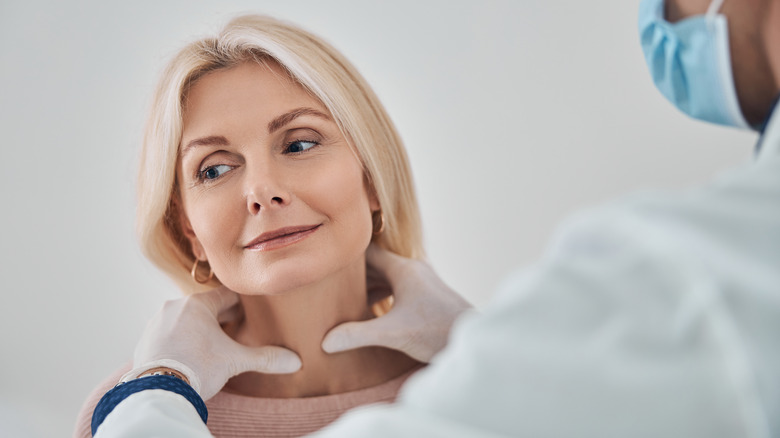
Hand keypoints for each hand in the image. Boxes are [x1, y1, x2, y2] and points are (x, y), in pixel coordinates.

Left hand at [122, 287, 300, 399]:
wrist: (159, 391)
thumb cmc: (198, 367)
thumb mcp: (235, 361)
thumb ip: (265, 358)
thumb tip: (295, 361)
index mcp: (197, 304)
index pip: (226, 296)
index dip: (241, 304)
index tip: (250, 311)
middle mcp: (173, 308)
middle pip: (204, 308)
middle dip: (220, 318)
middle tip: (235, 330)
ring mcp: (156, 324)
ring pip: (184, 321)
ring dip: (198, 329)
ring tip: (212, 345)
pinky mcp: (145, 341)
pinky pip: (168, 335)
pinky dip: (180, 341)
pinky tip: (190, 355)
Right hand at [322, 245, 472, 362]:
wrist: (474, 342)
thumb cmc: (437, 332)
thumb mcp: (393, 333)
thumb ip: (357, 335)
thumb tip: (325, 341)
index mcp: (404, 269)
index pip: (369, 252)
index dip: (347, 256)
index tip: (326, 259)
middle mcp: (414, 270)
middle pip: (377, 264)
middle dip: (354, 272)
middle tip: (327, 279)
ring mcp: (422, 283)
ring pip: (388, 277)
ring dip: (368, 285)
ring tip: (343, 296)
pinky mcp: (427, 297)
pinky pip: (398, 288)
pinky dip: (382, 294)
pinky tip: (370, 310)